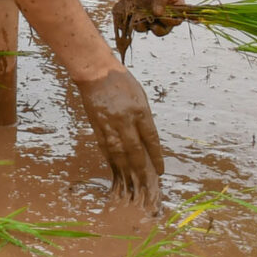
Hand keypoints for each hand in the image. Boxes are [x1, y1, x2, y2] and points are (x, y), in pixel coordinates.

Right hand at [74, 68, 165, 205]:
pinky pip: (105, 147)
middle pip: (134, 150)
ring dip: (125, 169)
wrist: (96, 73)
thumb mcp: (140, 97)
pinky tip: (115, 168)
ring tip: (131, 182)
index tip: (160, 171)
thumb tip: (145, 139)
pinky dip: (111, 159)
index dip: (156, 157)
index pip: (150, 140)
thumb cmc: (121, 81)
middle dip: (141, 169)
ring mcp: (109, 124)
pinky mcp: (97, 126)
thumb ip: (143, 118)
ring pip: (118, 152)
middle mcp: (125, 121)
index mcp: (139, 111)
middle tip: (145, 184)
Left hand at [115, 0, 181, 20]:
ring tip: (137, 18)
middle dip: (157, 29)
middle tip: (151, 24)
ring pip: (145, 25)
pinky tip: (125, 12)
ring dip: (141, 26)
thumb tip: (158, 13)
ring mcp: (145, 6)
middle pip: (162, 26)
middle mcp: (160, 5)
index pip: (177, 18)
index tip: (164, 17)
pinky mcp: (130, 3)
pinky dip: (127, 19)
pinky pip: (130, 17)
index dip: (172, 21)